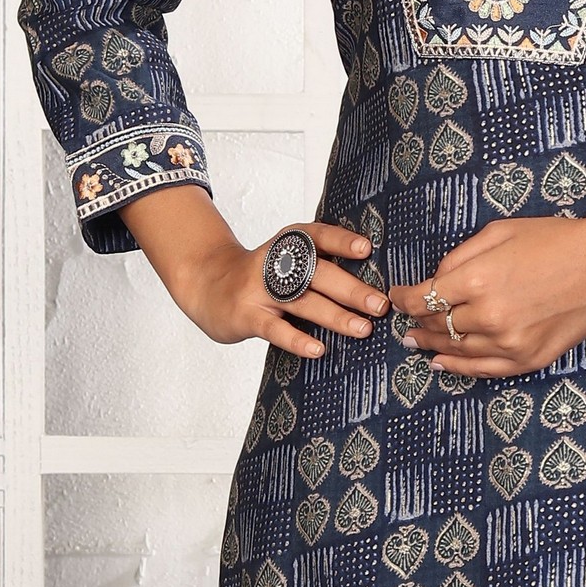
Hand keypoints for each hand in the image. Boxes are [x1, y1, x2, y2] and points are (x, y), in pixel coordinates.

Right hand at [121, 187, 388, 362]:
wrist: (205, 284)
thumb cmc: (259, 277)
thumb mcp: (284, 261)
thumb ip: (317, 266)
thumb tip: (371, 285)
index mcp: (288, 244)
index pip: (316, 237)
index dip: (340, 241)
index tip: (367, 249)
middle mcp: (275, 263)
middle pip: (317, 273)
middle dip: (351, 289)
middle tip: (380, 304)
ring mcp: (259, 289)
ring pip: (302, 301)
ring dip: (334, 315)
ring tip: (362, 329)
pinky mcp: (246, 316)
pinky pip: (274, 328)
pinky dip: (296, 339)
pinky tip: (317, 350)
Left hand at [397, 209, 585, 376]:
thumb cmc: (555, 240)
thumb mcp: (499, 232)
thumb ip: (459, 257)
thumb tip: (434, 280)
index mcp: (478, 279)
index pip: (423, 297)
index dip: (404, 299)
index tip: (397, 297)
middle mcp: (489, 316)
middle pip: (436, 324)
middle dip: (417, 320)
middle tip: (407, 320)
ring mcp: (509, 343)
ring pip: (454, 350)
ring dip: (431, 345)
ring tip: (417, 341)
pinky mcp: (528, 360)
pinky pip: (482, 370)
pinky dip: (457, 368)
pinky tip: (441, 363)